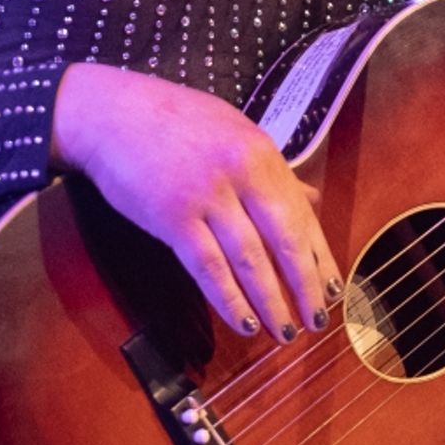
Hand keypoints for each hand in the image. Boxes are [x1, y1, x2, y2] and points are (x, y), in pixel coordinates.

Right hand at [50, 61, 338, 344]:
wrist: (111, 113)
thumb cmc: (173, 120)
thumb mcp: (233, 131)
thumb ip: (272, 170)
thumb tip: (310, 199)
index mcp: (261, 152)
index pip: (302, 215)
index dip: (320, 258)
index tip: (333, 290)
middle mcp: (240, 173)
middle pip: (284, 241)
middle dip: (304, 287)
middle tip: (316, 320)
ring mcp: (206, 196)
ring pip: (250, 261)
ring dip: (270, 302)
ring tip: (284, 331)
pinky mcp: (172, 219)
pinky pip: (208, 268)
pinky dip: (229, 300)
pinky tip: (244, 322)